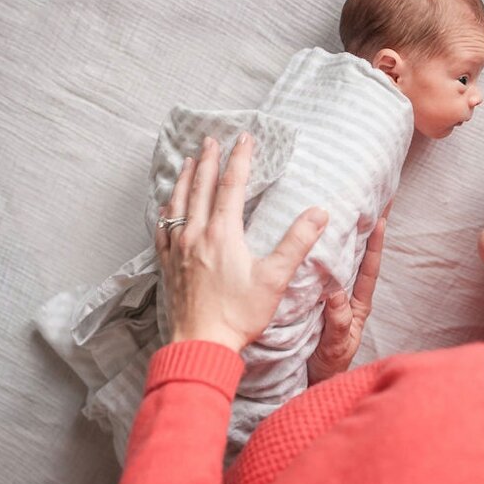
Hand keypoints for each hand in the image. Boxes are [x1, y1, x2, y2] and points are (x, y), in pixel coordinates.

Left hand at [156, 134, 328, 352]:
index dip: (240, 159)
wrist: (201, 345)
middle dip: (209, 161)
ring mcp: (178, 250)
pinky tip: (168, 207)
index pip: (233, 185)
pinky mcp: (169, 266)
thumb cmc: (239, 314)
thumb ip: (297, 242)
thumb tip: (319, 213)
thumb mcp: (275, 278)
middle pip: (202, 188)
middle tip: (212, 140)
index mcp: (223, 233)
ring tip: (189, 162)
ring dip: (185, 180)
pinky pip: (164, 229)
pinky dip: (167, 211)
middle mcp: (196, 235)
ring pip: (178, 204)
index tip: (245, 138)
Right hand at [307, 213, 386, 383]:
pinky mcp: (317, 297)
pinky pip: (323, 269)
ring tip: (347, 205)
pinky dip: (324, 249)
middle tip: (371, 197)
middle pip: (360, 255)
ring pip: (342, 259)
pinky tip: (318, 232)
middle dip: (366, 228)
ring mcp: (334, 295)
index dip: (376, 243)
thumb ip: (338, 322)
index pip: (369, 268)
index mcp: (358, 304)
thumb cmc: (328, 365)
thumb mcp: (335, 346)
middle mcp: (348, 295)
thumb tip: (337, 292)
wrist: (311, 380)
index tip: (382, 217)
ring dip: (346, 234)